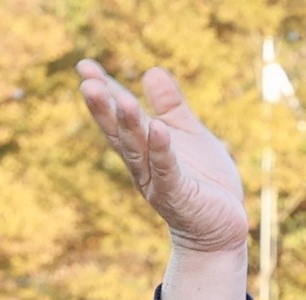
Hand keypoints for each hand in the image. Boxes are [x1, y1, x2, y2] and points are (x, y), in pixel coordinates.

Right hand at [76, 63, 249, 299]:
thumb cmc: (204, 181)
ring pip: (137, 150)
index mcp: (143, 146)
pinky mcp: (178, 195)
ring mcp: (158, 180)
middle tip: (87, 82)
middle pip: (119, 132)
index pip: (118, 115)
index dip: (104, 91)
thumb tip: (152, 71)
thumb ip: (171, 107)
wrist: (221, 227)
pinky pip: (168, 170)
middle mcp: (143, 164)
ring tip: (119, 98)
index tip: (84, 66)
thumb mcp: (188, 135)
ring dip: (127, 125)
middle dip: (103, 108)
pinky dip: (162, 150)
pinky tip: (158, 128)